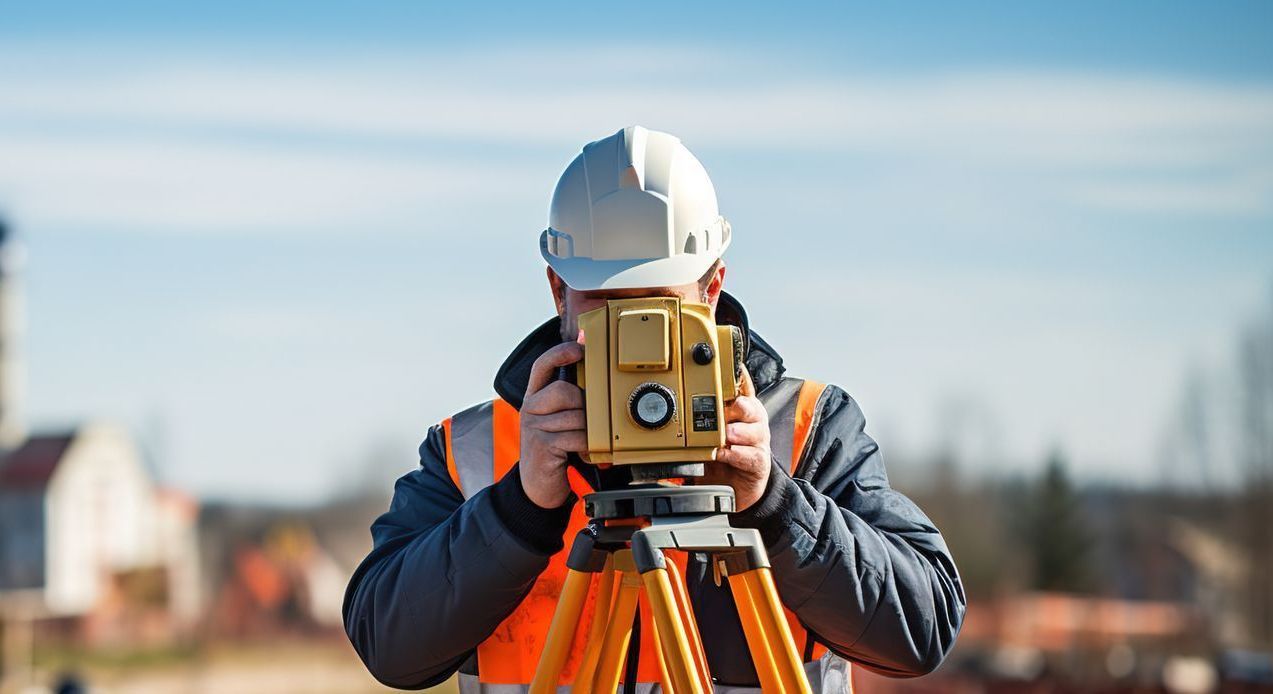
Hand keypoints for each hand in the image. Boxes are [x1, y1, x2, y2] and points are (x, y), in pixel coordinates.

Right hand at [519, 341, 586, 508]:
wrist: (536, 487)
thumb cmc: (553, 450)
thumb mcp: (556, 420)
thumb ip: (568, 400)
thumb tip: (591, 377)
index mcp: (534, 397)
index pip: (542, 365)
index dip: (561, 352)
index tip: (581, 345)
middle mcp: (530, 408)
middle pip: (564, 391)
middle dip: (584, 405)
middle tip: (589, 420)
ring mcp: (534, 427)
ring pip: (575, 416)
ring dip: (589, 431)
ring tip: (587, 441)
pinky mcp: (542, 446)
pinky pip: (576, 437)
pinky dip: (587, 446)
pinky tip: (585, 453)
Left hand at [701, 368, 771, 510]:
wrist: (735, 487)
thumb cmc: (722, 455)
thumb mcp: (709, 433)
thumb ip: (701, 416)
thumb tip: (680, 398)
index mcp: (741, 410)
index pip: (743, 387)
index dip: (738, 377)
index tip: (731, 370)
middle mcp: (752, 423)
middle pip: (751, 406)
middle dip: (738, 406)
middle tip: (723, 411)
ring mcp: (758, 442)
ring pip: (755, 429)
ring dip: (738, 431)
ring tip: (726, 434)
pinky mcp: (759, 462)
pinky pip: (752, 455)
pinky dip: (737, 454)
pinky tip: (725, 454)